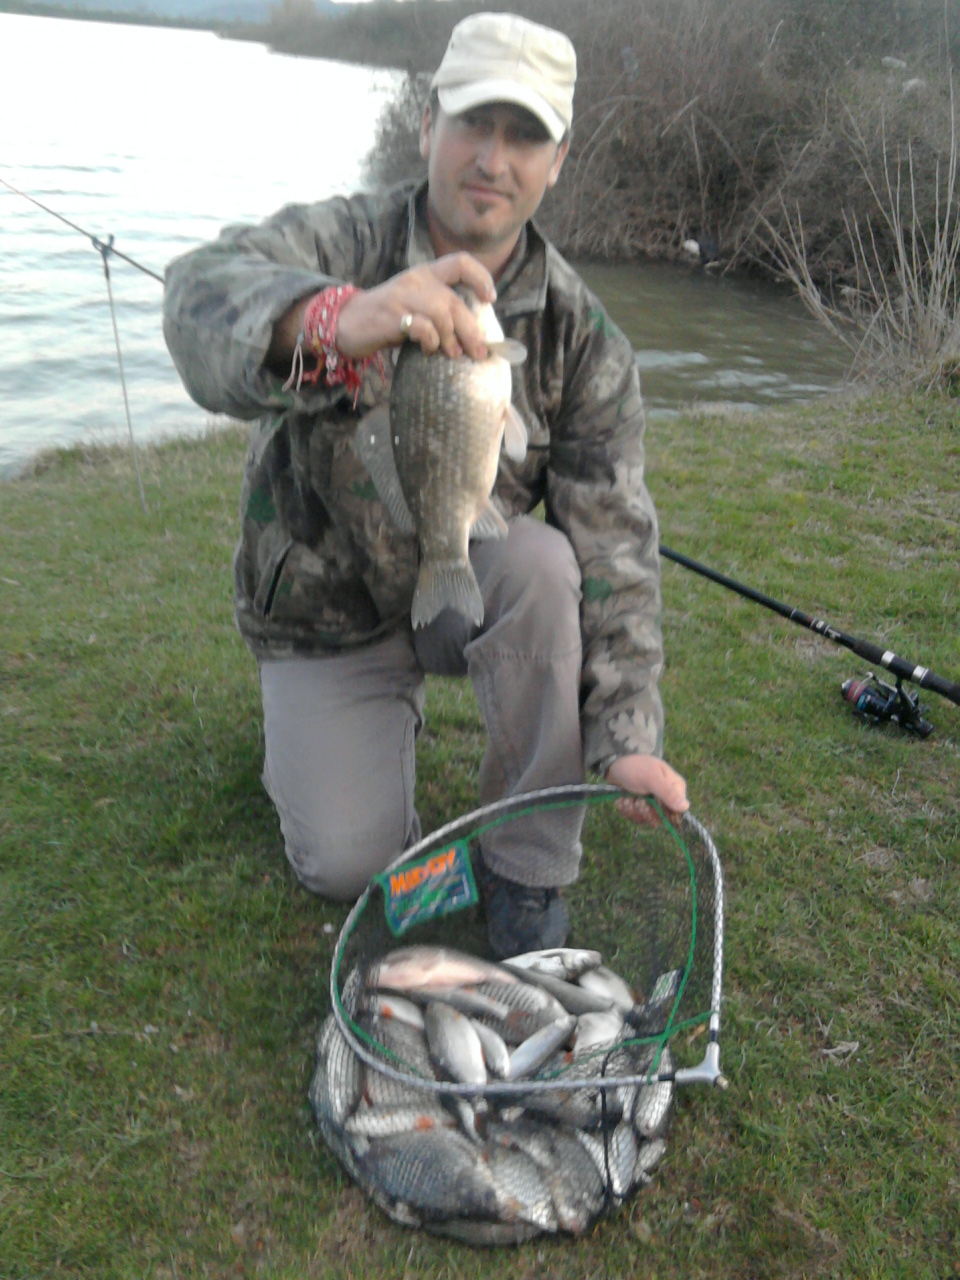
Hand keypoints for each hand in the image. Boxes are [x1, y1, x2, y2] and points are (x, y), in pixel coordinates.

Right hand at [336, 253, 496, 361]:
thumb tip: (473, 335)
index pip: (460, 262)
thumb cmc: (386, 319)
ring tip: (454, 354)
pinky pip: (422, 326)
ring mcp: (403, 296)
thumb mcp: (415, 305)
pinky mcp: (391, 316)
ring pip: (442, 312)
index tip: (490, 299)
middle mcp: (416, 280)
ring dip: (453, 337)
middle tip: (479, 352)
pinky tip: (429, 350)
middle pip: (455, 300)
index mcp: (426, 274)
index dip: (481, 278)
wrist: (345, 322)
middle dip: (471, 329)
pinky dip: (431, 341)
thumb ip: (440, 311)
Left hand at [605, 754, 688, 827]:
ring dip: (632, 809)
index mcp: (675, 788)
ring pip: (645, 820)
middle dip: (643, 810)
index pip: (676, 812)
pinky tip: (623, 799)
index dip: (661, 812)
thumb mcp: (652, 778)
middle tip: (636, 798)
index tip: (650, 803)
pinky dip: (626, 809)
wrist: (615, 765)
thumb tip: (685, 807)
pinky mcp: (640, 808)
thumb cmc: (636, 767)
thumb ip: (668, 792)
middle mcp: (667, 799)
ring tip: (627, 796)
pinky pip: (634, 818)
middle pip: (659, 819)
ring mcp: (653, 804)